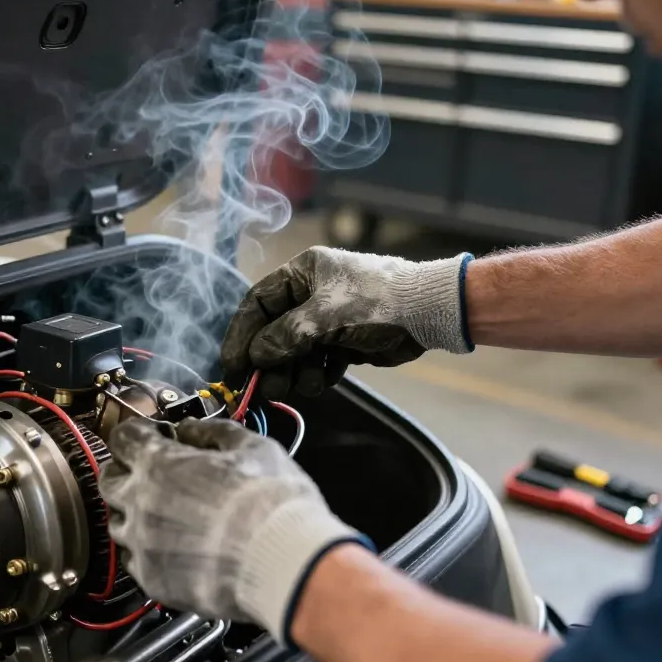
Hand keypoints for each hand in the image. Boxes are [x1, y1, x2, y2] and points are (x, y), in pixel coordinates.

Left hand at [102, 416, 373, 642]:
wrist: (283, 562)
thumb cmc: (271, 502)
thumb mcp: (251, 447)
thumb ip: (212, 432)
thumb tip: (191, 429)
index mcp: (159, 464)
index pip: (122, 438)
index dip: (137, 433)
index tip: (153, 436)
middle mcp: (140, 503)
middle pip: (109, 481)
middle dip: (126, 471)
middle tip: (153, 473)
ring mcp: (143, 546)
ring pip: (119, 524)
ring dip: (135, 514)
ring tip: (167, 514)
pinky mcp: (153, 581)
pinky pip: (135, 562)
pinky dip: (148, 551)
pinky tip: (176, 548)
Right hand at [220, 247, 472, 398]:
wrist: (429, 314)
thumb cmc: (376, 303)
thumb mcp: (324, 317)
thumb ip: (284, 337)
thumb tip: (255, 358)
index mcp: (301, 274)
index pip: (256, 304)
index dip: (241, 336)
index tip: (231, 366)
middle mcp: (309, 295)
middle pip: (272, 333)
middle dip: (268, 362)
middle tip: (263, 388)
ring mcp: (326, 320)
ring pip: (293, 353)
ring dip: (293, 373)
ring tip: (299, 386)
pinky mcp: (342, 343)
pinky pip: (316, 363)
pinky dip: (317, 375)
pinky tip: (325, 379)